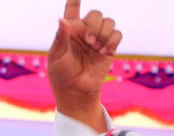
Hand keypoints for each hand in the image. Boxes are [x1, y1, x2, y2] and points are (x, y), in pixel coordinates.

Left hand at [47, 0, 121, 132]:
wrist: (75, 90)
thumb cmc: (61, 73)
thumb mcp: (56, 55)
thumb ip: (61, 37)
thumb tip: (61, 20)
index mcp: (69, 29)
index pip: (72, 7)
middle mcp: (84, 31)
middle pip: (95, 14)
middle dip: (94, 24)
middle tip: (89, 41)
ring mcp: (97, 39)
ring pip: (109, 21)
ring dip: (103, 33)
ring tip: (95, 47)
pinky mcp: (109, 48)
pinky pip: (117, 34)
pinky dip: (111, 40)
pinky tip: (103, 51)